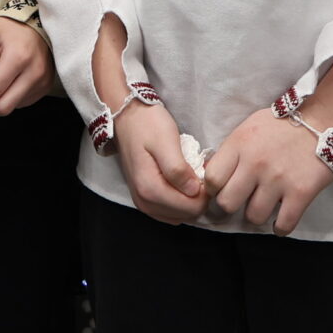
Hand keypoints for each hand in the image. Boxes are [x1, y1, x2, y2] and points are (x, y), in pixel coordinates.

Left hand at [0, 17, 53, 117]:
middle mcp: (34, 73)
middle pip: (4, 107)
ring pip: (12, 107)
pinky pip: (21, 103)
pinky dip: (8, 99)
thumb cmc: (9, 27)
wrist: (38, 23)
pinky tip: (3, 87)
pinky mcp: (45, 87)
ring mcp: (42, 82)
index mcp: (19, 57)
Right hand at [111, 101, 209, 223]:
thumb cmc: (147, 124)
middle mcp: (144, 202)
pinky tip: (182, 181)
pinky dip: (181, 201)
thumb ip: (178, 169)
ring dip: (190, 199)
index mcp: (149, 189)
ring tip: (191, 174)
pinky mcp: (144, 200)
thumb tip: (194, 191)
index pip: (191, 208)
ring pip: (180, 215)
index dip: (205, 192)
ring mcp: (143, 203)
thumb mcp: (166, 141)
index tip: (205, 171)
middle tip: (199, 170)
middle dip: (199, 196)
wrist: (127, 117)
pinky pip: (171, 212)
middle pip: (186, 214)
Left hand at [204, 107, 332, 235]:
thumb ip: (231, 151)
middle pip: (227, 203)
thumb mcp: (249, 128)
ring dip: (258, 214)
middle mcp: (255, 163)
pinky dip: (280, 227)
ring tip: (264, 206)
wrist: (323, 120)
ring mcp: (278, 179)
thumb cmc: (282, 124)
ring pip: (254, 217)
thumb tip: (213, 177)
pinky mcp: (301, 192)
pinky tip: (281, 218)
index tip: (223, 189)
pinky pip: (283, 224)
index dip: (214, 188)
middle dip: (232, 205)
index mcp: (239, 144)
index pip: (211, 179)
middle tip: (241, 201)